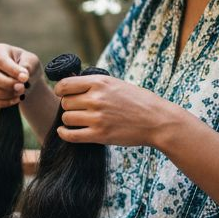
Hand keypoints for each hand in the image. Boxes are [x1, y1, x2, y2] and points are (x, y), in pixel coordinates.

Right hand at [0, 43, 42, 108]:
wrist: (26, 80)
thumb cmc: (28, 66)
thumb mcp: (32, 62)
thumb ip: (28, 66)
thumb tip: (23, 77)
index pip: (1, 60)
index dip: (13, 71)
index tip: (25, 78)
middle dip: (7, 84)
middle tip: (22, 88)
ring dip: (6, 95)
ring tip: (21, 93)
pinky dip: (3, 103)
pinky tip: (16, 99)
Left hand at [54, 75, 191, 147]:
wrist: (157, 121)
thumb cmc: (138, 101)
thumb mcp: (116, 84)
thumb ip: (94, 84)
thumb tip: (69, 85)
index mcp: (99, 82)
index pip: (65, 85)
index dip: (61, 90)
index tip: (64, 94)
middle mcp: (96, 98)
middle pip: (65, 103)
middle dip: (69, 106)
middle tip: (78, 110)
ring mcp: (97, 117)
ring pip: (66, 118)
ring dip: (69, 120)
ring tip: (78, 120)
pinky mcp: (99, 135)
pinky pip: (70, 135)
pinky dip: (64, 134)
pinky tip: (65, 131)